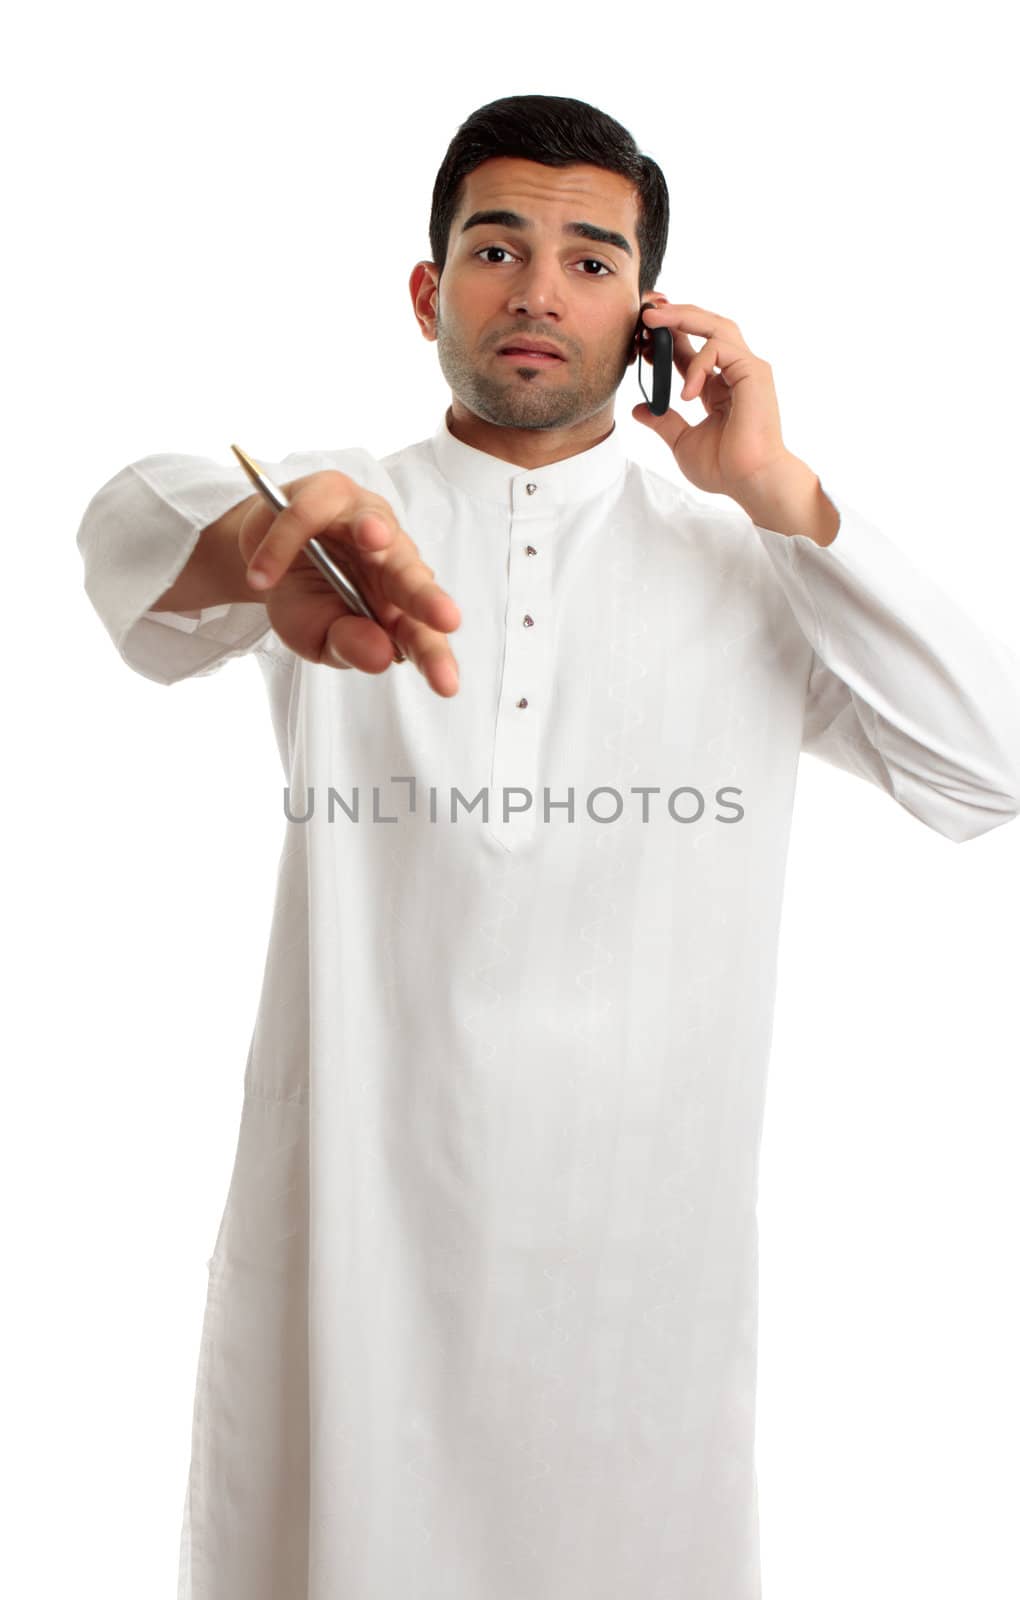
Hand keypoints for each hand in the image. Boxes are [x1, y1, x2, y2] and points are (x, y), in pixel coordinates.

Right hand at [237, 470, 461, 696]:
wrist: (265, 563)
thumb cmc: (304, 601)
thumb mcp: (316, 636)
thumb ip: (348, 646)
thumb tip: (381, 655)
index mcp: (396, 608)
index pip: (421, 635)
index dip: (434, 658)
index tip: (446, 685)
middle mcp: (392, 562)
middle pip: (412, 579)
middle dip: (427, 598)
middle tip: (445, 619)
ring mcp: (366, 521)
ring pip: (375, 524)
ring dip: (374, 531)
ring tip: (372, 538)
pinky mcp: (331, 492)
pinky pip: (306, 515)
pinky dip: (282, 545)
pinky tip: (262, 575)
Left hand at [632, 300, 791, 499]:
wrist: (751, 481)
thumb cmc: (725, 467)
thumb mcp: (681, 441)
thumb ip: (663, 422)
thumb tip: (638, 409)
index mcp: (718, 385)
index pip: (691, 348)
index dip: (666, 336)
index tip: (640, 335)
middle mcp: (734, 371)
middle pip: (706, 325)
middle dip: (675, 312)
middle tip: (645, 309)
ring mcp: (747, 369)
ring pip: (716, 325)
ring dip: (682, 318)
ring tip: (653, 321)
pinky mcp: (754, 372)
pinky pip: (721, 349)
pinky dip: (697, 364)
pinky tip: (685, 391)